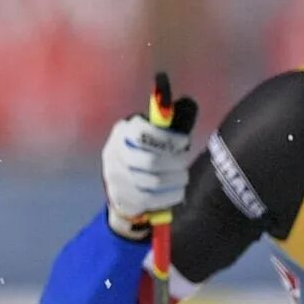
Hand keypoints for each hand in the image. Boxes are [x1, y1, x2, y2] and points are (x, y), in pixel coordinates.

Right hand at [100, 92, 197, 238]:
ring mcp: (117, 178)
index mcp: (122, 133)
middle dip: (176, 163)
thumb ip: (164, 125)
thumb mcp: (148, 135)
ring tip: (184, 176)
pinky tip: (178, 190)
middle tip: (186, 161)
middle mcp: (114, 154)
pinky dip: (171, 195)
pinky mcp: (123, 198)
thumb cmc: (141, 153)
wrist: (120, 186)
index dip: (167, 138)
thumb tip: (188, 104)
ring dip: (176, 180)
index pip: (142, 133)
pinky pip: (152, 200)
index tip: (184, 142)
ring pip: (154, 182)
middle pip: (151, 162)